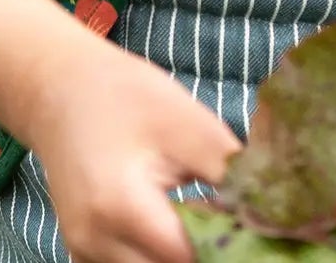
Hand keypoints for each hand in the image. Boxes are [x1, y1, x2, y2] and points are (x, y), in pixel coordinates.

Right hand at [22, 25, 242, 262]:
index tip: (257, 230)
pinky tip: (180, 234)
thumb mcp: (188, 122)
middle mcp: (96, 244)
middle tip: (237, 230)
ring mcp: (85, 255)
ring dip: (184, 258)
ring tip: (211, 230)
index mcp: (122, 207)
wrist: (60, 89)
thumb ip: (232, 173)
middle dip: (208, 256)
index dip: (229, 249)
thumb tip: (274, 209)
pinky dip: (159, 259)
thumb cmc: (125, 96)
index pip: (191, 260)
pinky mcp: (85, 256)